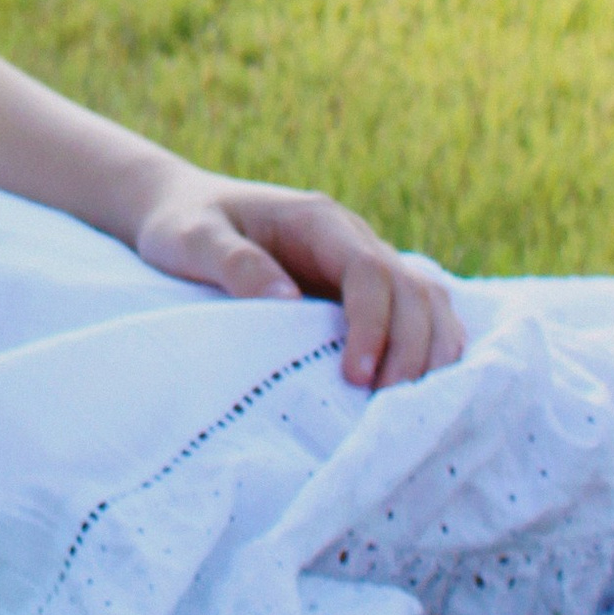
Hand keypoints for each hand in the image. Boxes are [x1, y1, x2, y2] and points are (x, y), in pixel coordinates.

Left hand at [132, 169, 464, 389]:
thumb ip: (235, 263)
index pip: (369, 269)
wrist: (184, 209)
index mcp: (318, 221)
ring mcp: (364, 263)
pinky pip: (418, 316)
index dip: (372, 324)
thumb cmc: (185, 223)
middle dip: (410, 348)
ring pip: (429, 302)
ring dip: (429, 352)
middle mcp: (353, 238)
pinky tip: (414, 391)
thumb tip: (288, 302)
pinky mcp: (363, 292)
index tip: (354, 376)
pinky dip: (429, 350)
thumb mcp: (193, 239)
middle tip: (382, 404)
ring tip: (402, 405)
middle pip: (413, 289)